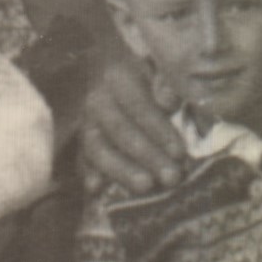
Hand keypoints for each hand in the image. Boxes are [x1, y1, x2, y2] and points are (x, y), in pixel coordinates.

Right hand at [81, 46, 185, 194]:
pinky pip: (82, 161)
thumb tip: (168, 101)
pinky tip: (97, 188)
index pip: (139, 106)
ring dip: (122, 170)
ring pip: (98, 149)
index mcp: (118, 77)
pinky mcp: (81, 145)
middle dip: (147, 156)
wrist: (113, 81)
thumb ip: (166, 85)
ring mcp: (86, 124)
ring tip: (146, 187)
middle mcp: (97, 101)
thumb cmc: (146, 80)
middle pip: (120, 130)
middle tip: (172, 178)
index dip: (159, 130)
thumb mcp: (159, 73)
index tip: (180, 153)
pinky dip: (89, 174)